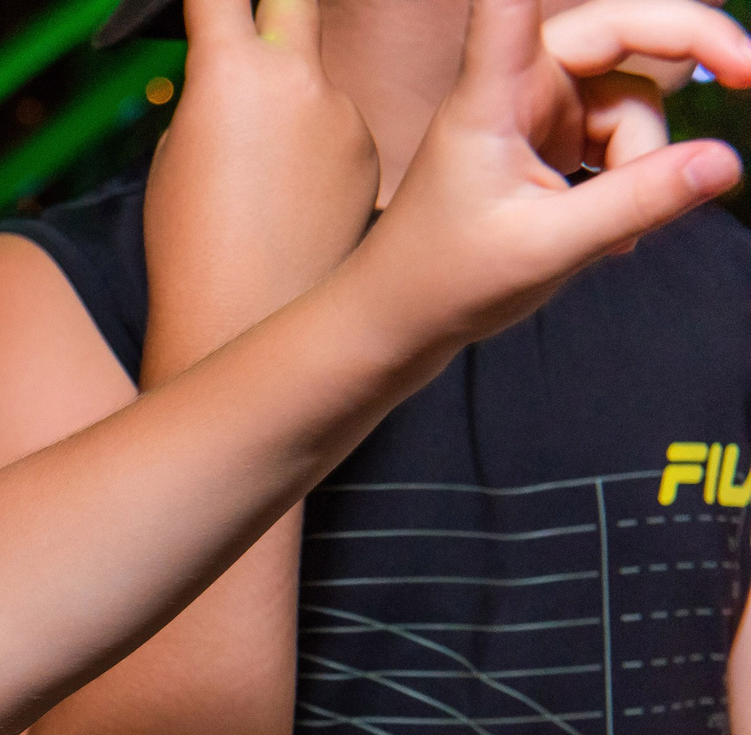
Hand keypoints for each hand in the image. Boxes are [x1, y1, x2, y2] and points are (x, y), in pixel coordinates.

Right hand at [143, 0, 378, 380]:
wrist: (244, 319)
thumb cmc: (188, 246)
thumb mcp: (175, 160)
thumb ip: (212, 102)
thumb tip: (243, 85)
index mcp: (229, 74)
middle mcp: (295, 78)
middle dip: (277, 0)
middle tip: (266, 12)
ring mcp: (342, 113)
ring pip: (313, 82)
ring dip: (290, 106)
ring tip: (259, 184)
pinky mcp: (370, 153)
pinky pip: (337, 131)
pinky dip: (315, 155)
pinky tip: (292, 208)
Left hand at [351, 0, 750, 349]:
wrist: (396, 325)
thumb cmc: (443, 281)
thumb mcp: (548, 247)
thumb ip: (639, 201)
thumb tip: (728, 162)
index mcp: (494, 90)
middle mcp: (516, 84)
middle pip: (622, 27)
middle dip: (692, 45)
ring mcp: (536, 111)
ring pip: (632, 100)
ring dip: (646, 157)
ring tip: (618, 230)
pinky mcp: (548, 141)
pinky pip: (620, 138)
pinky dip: (631, 179)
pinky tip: (610, 234)